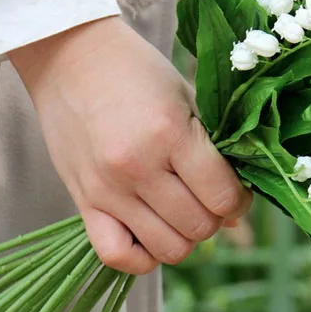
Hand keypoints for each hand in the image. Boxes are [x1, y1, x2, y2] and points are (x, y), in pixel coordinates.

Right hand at [8, 16, 251, 273]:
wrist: (71, 55)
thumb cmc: (137, 71)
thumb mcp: (187, 99)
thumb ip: (215, 152)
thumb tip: (235, 213)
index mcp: (170, 134)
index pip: (222, 195)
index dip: (239, 199)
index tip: (237, 191)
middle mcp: (137, 167)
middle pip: (199, 226)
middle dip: (216, 217)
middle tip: (210, 197)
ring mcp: (107, 189)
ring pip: (168, 249)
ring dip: (186, 237)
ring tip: (183, 212)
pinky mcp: (82, 201)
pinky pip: (117, 256)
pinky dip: (142, 257)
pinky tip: (151, 232)